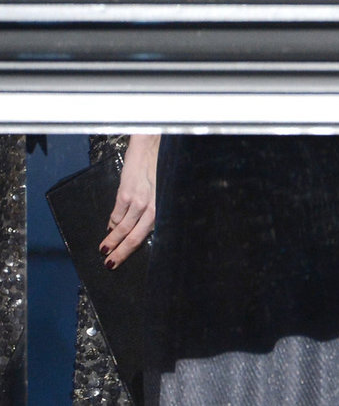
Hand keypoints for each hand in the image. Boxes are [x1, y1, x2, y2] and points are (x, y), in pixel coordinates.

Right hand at [100, 134, 157, 267]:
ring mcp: (138, 201)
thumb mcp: (163, 190)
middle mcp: (153, 207)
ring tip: (104, 250)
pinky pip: (116, 214)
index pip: (147, 235)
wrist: (152, 146)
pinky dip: (111, 224)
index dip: (133, 249)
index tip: (124, 258)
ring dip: (111, 241)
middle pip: (134, 237)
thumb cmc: (161, 167)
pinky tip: (108, 230)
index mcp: (163, 207)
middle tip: (110, 264)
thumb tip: (140, 226)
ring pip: (122, 228)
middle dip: (120, 252)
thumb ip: (154, 207)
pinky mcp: (126, 193)